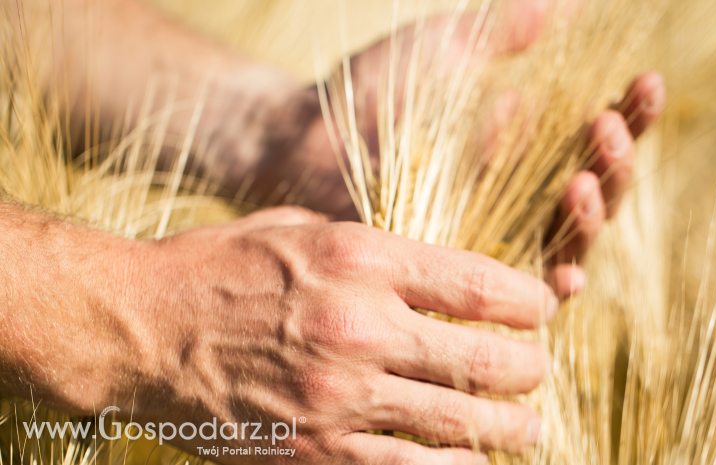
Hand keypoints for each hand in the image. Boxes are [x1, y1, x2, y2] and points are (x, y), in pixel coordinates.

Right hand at [114, 207, 556, 462]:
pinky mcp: (316, 451)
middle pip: (484, 360)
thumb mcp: (302, 230)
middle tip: (538, 373)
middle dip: (529, 371)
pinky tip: (473, 464)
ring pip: (459, 424)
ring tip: (529, 428)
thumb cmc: (221, 268)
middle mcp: (360, 328)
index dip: (529, 302)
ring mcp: (340, 397)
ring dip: (509, 429)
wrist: (140, 330)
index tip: (543, 309)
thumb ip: (376, 252)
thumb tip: (442, 277)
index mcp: (362, 260)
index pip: (479, 286)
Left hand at [245, 1, 664, 297]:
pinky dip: (553, 283)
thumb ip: (501, 34)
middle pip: (599, 191)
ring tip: (580, 181)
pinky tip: (566, 270)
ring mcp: (500, 240)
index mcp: (529, 145)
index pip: (599, 134)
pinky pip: (526, 293)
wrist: (304, 143)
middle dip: (615, 163)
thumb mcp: (443, 53)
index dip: (631, 113)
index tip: (643, 82)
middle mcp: (525, 196)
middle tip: (606, 131)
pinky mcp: (470, 280)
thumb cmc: (370, 94)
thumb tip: (567, 1)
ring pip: (573, 242)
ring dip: (590, 217)